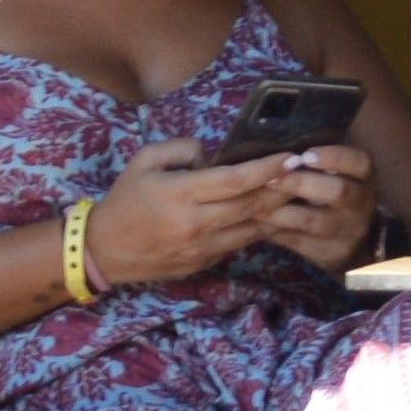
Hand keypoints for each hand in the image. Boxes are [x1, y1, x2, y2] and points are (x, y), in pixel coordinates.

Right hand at [83, 138, 297, 286]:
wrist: (105, 251)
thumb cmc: (125, 200)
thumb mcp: (144, 161)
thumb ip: (181, 148)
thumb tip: (213, 155)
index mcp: (181, 194)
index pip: (235, 181)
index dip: (267, 169)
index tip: (291, 156)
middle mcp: (196, 223)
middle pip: (252, 205)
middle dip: (282, 188)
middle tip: (306, 172)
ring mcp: (203, 247)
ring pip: (253, 228)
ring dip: (278, 211)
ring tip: (298, 192)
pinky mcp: (206, 262)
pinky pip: (241, 243)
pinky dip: (259, 228)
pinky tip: (273, 215)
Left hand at [260, 145, 378, 272]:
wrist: (354, 238)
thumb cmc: (333, 190)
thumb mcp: (338, 172)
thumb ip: (314, 160)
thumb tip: (274, 147)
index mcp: (364, 177)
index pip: (359, 162)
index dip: (334, 157)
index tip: (305, 154)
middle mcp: (361, 203)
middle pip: (338, 192)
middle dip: (300, 183)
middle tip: (270, 177)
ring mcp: (347, 231)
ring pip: (311, 220)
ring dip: (278, 210)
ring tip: (251, 201)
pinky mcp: (330, 252)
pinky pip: (297, 240)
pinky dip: (272, 230)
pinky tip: (253, 221)